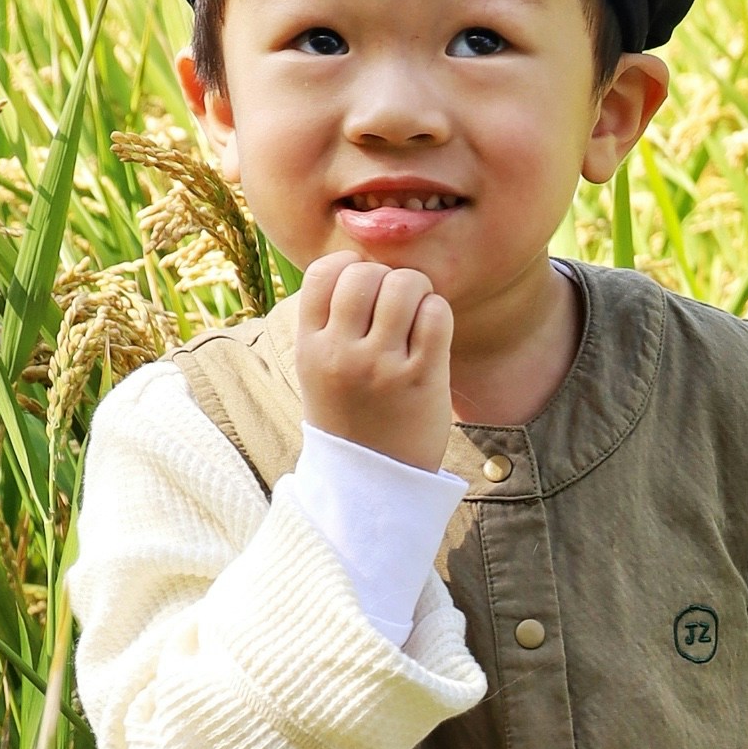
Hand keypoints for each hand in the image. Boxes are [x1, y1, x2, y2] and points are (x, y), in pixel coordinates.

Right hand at [293, 255, 455, 467]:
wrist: (373, 484)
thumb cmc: (350, 418)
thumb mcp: (319, 370)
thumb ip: (330, 321)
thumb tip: (360, 264)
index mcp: (309, 347)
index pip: (324, 272)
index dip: (351, 268)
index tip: (365, 290)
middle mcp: (340, 353)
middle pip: (366, 273)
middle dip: (388, 278)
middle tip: (397, 306)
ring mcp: (381, 366)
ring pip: (404, 285)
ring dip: (418, 292)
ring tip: (417, 316)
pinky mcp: (422, 378)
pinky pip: (436, 314)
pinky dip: (438, 313)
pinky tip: (432, 335)